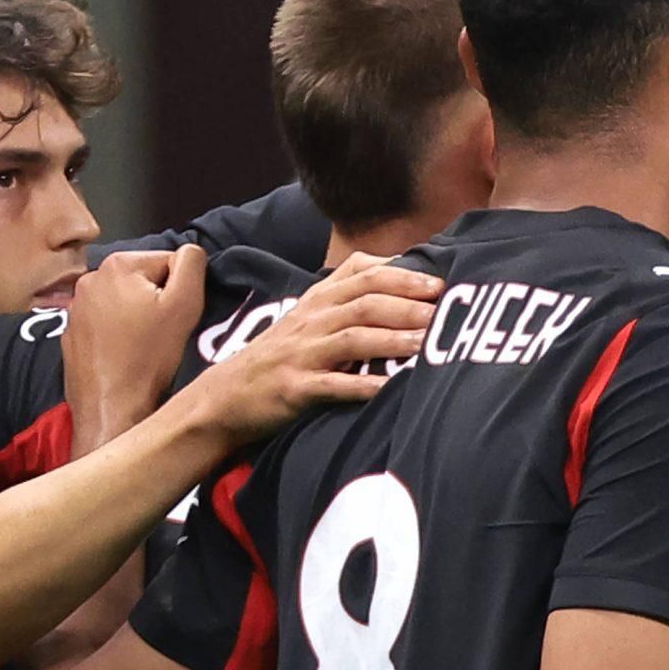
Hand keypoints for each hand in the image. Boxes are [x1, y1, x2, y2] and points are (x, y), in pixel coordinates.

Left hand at [63, 247, 208, 452]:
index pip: (167, 262)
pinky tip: (125, 356)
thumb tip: (189, 252)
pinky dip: (117, 334)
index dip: (180, 290)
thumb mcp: (186, 304)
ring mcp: (75, 307)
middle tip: (163, 334)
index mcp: (118, 265)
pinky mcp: (70, 333)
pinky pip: (105, 323)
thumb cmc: (150, 357)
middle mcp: (90, 279)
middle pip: (143, 280)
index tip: (176, 318)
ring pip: (123, 302)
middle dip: (156, 302)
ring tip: (144, 347)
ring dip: (137, 317)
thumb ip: (192, 264)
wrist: (112, 407)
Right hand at [190, 254, 440, 443]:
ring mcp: (303, 354)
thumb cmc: (280, 355)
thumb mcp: (308, 317)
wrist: (225, 396)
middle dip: (407, 304)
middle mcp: (312, 320)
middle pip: (365, 302)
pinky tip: (390, 390)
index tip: (438, 282)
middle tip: (443, 310)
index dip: (402, 275)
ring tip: (426, 343)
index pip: (363, 274)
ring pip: (353, 338)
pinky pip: (334, 386)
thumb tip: (401, 275)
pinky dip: (364, 387)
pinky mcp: (295, 388)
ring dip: (392, 339)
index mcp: (319, 300)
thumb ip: (347, 296)